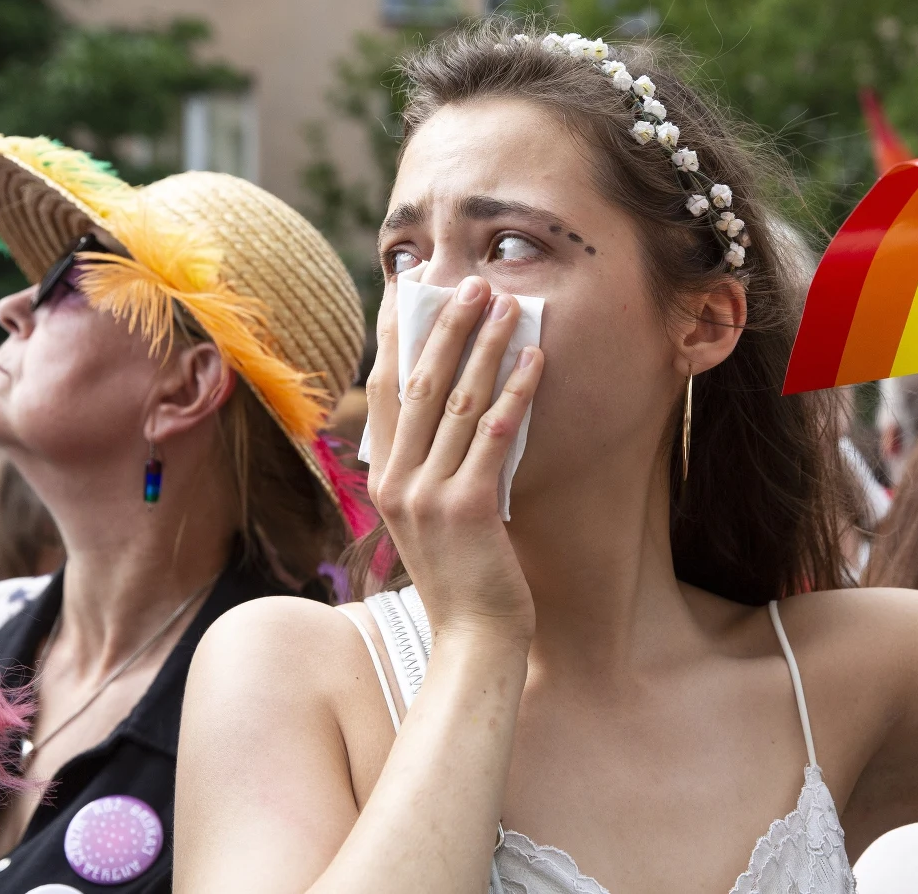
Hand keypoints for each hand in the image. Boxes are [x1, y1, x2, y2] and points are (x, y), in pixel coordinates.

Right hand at [365, 274, 543, 649]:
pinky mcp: (467, 508)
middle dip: (442, 326)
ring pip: (456, 401)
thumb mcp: (431, 516)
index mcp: (383, 477)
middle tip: (464, 281)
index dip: (396, 336)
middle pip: (417, 383)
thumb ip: (432, 465)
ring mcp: (427, 494)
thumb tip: (454, 407)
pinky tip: (534, 359)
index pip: (384, 389)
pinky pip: (494, 435)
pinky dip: (516, 392)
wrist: (474, 637)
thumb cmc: (464, 574)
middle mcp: (395, 480)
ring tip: (504, 304)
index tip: (408, 292)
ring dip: (483, 346)